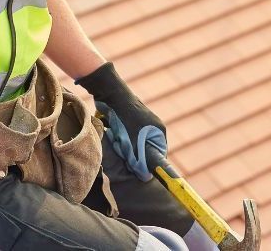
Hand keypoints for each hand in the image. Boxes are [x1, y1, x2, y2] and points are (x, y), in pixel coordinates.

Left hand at [76, 62, 166, 181]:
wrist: (111, 94)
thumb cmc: (125, 117)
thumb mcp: (133, 142)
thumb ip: (139, 160)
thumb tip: (146, 177)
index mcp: (159, 131)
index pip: (158, 156)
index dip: (148, 164)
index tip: (137, 168)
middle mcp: (153, 127)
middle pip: (145, 151)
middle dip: (133, 154)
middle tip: (124, 152)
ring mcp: (141, 123)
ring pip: (134, 144)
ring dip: (125, 146)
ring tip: (117, 140)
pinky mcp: (130, 120)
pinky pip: (127, 136)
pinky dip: (120, 138)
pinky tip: (114, 134)